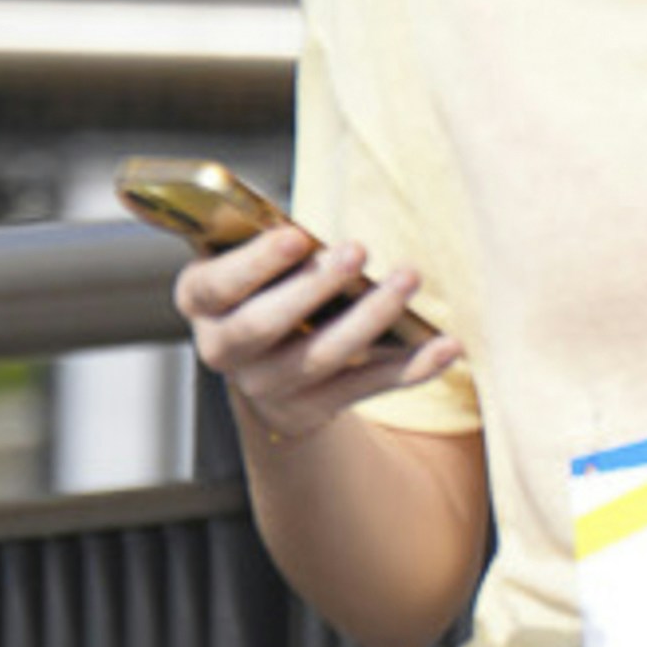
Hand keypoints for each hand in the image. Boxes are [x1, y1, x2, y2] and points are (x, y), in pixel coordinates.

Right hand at [176, 212, 448, 439]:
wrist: (265, 358)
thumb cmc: (264, 283)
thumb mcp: (251, 257)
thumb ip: (270, 243)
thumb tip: (321, 235)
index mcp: (201, 301)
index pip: (218, 285)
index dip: (256, 263)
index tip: (298, 235)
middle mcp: (222, 349)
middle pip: (264, 325)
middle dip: (313, 288)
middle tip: (356, 250)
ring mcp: (265, 386)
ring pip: (320, 357)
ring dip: (369, 317)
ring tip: (407, 278)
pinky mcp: (309, 410)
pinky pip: (364, 387)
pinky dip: (409, 367)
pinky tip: (445, 346)